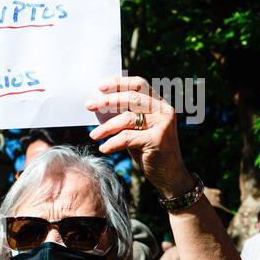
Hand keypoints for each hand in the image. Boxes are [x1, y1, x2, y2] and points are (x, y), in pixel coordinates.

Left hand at [86, 76, 192, 197]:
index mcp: (160, 104)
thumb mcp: (137, 131)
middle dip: (107, 101)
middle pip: (132, 98)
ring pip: (127, 118)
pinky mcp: (158, 140)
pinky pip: (127, 138)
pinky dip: (112, 143)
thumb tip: (99, 105)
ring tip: (93, 135)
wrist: (170, 176)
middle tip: (89, 105)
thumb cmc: (150, 152)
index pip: (139, 85)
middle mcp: (164, 111)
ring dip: (106, 127)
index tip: (100, 86)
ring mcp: (163, 125)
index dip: (119, 82)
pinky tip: (104, 149)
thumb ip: (125, 117)